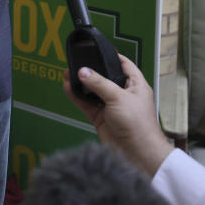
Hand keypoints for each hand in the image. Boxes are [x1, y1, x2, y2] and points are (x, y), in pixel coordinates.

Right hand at [63, 55, 172, 177]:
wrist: (137, 154)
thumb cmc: (138, 125)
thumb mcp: (118, 97)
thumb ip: (99, 83)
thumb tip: (83, 72)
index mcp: (135, 85)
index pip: (124, 65)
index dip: (111, 57)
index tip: (96, 50)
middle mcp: (123, 94)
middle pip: (105, 77)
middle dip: (90, 71)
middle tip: (76, 63)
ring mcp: (112, 107)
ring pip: (94, 91)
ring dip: (81, 84)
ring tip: (67, 74)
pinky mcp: (102, 118)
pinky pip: (87, 104)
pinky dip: (78, 97)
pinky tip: (68, 89)